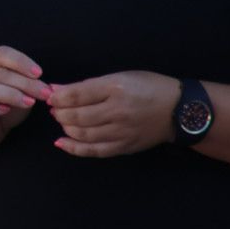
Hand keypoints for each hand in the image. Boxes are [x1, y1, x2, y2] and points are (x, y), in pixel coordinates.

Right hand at [0, 45, 49, 152]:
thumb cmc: (4, 105)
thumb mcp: (18, 91)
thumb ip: (27, 84)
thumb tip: (45, 86)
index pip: (0, 53)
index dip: (20, 61)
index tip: (39, 74)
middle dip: (24, 83)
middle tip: (44, 93)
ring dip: (12, 95)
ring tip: (30, 103)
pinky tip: (6, 111)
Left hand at [48, 71, 178, 158]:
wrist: (180, 110)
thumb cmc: (148, 88)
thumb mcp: (120, 77)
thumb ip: (88, 86)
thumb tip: (57, 90)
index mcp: (116, 88)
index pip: (77, 95)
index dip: (57, 97)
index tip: (49, 96)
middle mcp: (118, 111)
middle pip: (77, 116)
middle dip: (59, 113)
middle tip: (54, 109)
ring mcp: (122, 131)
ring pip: (82, 134)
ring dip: (65, 127)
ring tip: (62, 120)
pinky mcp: (125, 147)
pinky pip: (94, 151)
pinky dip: (74, 148)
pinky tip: (61, 142)